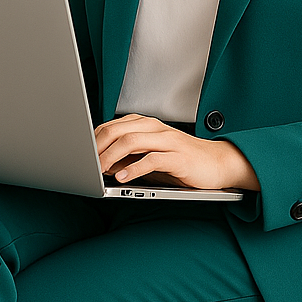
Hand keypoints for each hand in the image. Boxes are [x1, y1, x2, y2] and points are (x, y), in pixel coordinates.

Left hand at [94, 115, 260, 191]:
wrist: (219, 164)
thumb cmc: (184, 161)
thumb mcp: (152, 156)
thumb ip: (130, 155)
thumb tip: (103, 163)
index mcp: (148, 125)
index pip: (113, 126)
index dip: (95, 139)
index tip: (82, 154)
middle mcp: (156, 128)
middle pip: (118, 130)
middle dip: (98, 146)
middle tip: (86, 162)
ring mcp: (168, 141)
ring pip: (132, 141)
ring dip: (111, 156)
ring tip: (99, 170)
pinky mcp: (178, 157)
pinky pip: (151, 159)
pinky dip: (134, 168)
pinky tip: (122, 177)